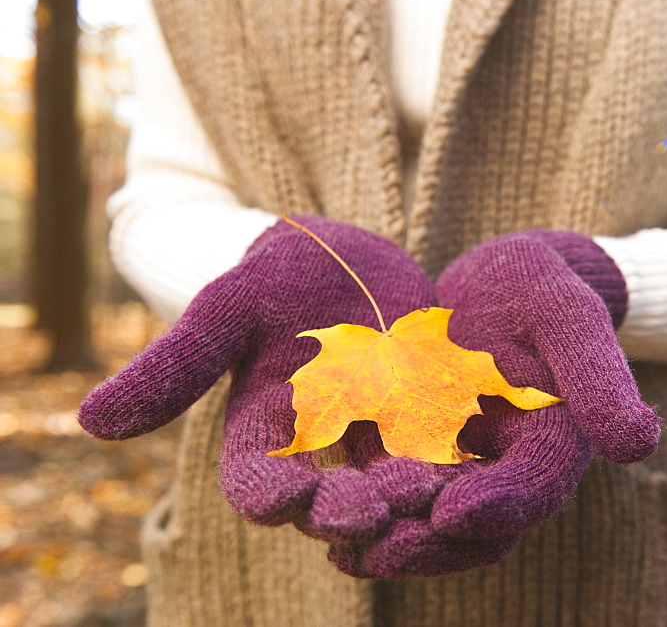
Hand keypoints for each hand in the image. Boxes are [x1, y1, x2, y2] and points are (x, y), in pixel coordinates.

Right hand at [78, 215, 439, 542]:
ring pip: (391, 485)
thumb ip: (175, 365)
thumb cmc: (273, 277)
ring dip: (406, 497)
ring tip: (424, 490)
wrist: (344, 257)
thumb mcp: (225, 309)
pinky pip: (443, 452)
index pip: (256, 481)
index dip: (266, 493)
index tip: (282, 498)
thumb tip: (91, 422)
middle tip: (367, 511)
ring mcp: (376, 436)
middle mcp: (322, 448)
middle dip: (345, 510)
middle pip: (329, 500)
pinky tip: (473, 465)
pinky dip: (454, 465)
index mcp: (264, 432)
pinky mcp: (427, 417)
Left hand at [329, 230, 659, 576]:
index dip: (500, 505)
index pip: (535, 485)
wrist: (499, 277)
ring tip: (343, 550)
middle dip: (432, 544)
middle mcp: (509, 465)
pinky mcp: (418, 451)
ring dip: (392, 542)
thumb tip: (641, 443)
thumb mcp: (569, 316)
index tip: (451, 512)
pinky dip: (367, 510)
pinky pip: (394, 494)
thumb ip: (598, 376)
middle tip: (378, 550)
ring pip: (432, 522)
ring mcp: (462, 463)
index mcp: (555, 438)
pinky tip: (320, 514)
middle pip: (481, 525)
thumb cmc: (540, 286)